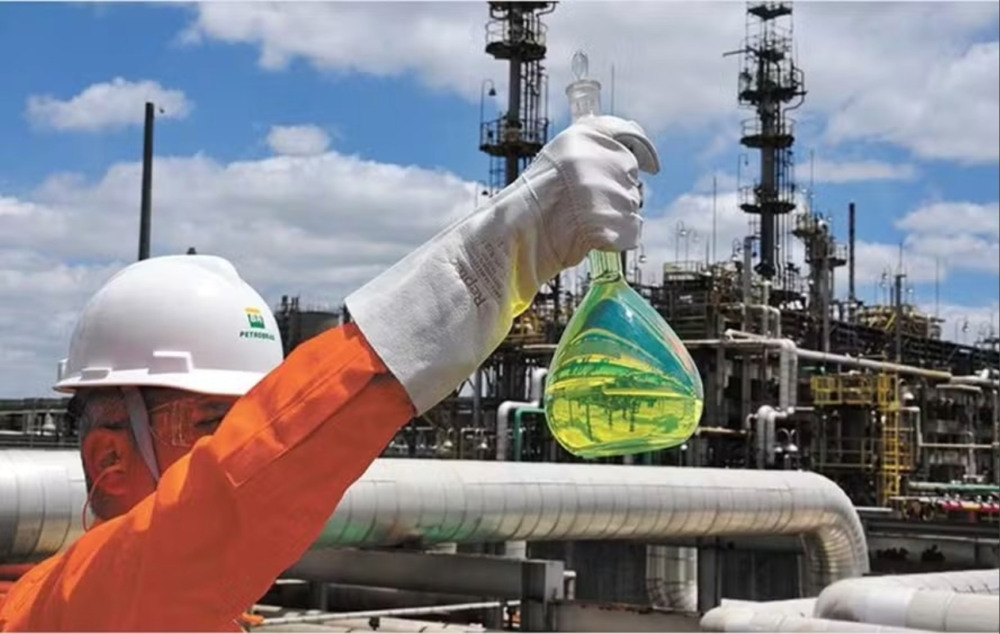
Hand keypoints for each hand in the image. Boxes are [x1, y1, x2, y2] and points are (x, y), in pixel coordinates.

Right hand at [524, 114, 660, 269]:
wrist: (516, 234)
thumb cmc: (534, 201)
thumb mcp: (558, 159)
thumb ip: (591, 152)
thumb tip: (630, 157)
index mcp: (582, 137)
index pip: (629, 134)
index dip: (643, 151)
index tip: (651, 165)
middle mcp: (597, 158)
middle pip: (631, 176)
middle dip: (618, 192)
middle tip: (590, 205)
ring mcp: (607, 189)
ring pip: (631, 206)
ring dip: (614, 217)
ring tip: (583, 222)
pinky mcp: (614, 220)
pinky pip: (631, 230)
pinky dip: (617, 238)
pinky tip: (592, 237)